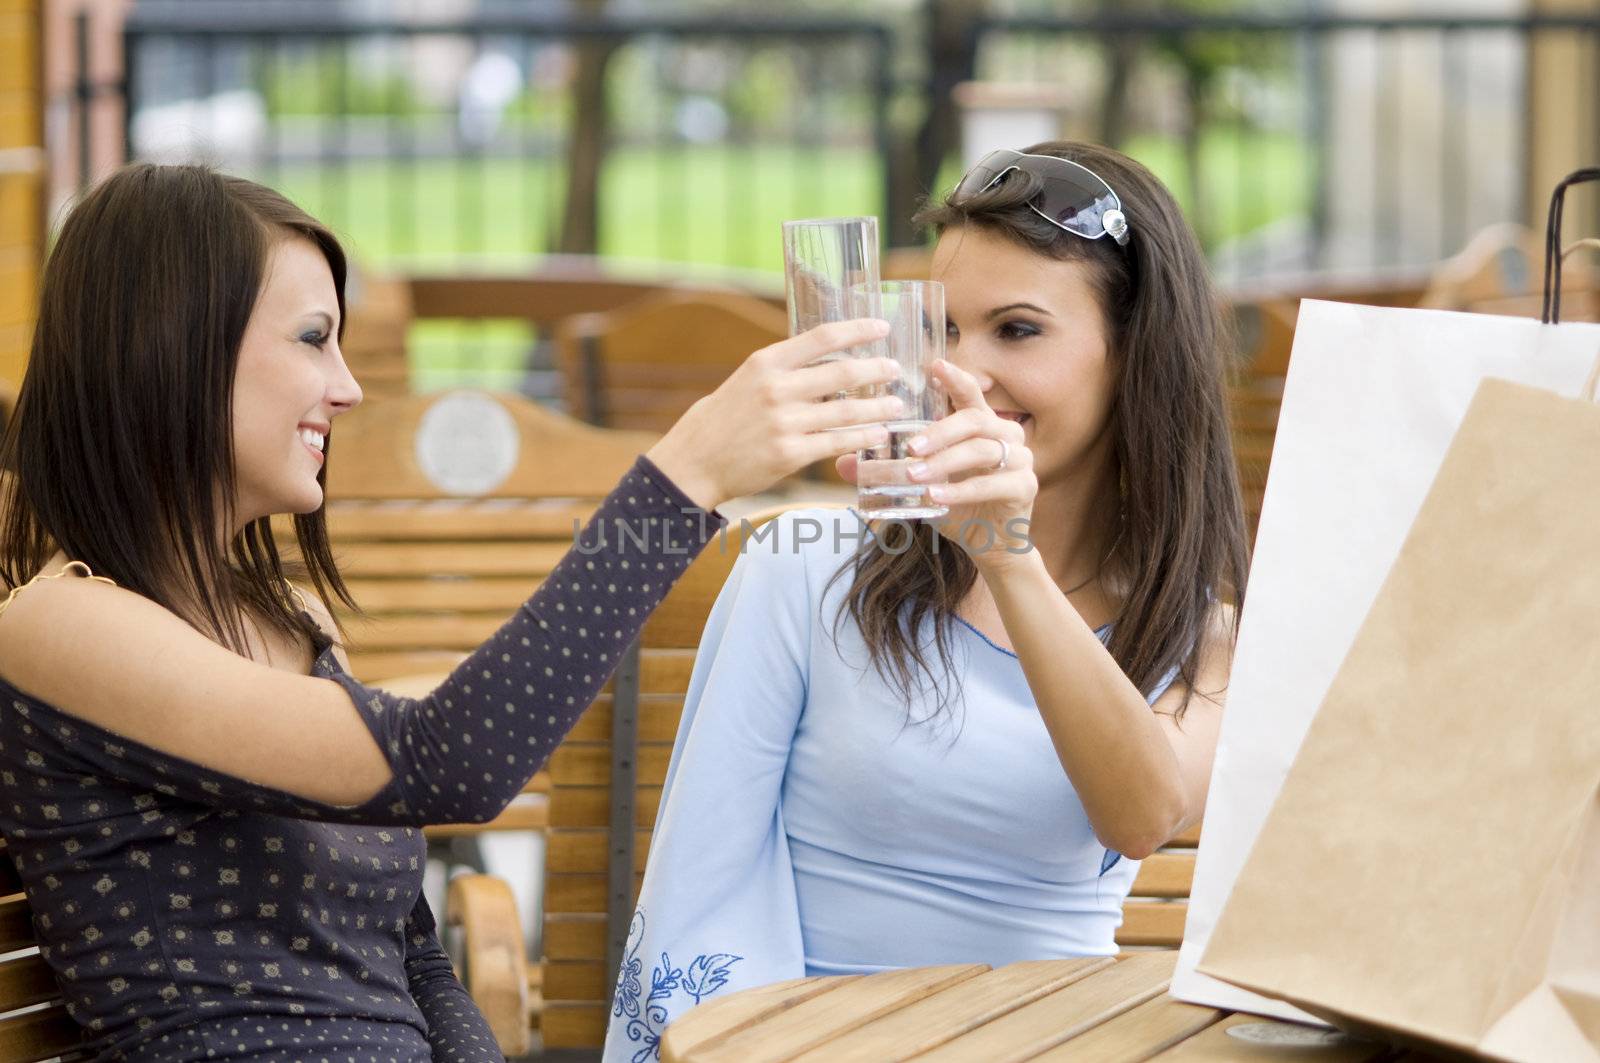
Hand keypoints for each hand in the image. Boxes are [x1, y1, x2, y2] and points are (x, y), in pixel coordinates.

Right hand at [647, 319, 903, 509]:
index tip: (882, 327)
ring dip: (878, 407)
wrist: (695, 460)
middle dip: (877, 369)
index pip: (823, 337)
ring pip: (846, 410)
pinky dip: (863, 438)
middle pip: (843, 372)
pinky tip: (878, 435)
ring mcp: (784, 423)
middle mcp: (777, 389)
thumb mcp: (750, 379)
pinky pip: (838, 443)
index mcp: (767, 362)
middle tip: (896, 370)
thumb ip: (787, 369)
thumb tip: (832, 359)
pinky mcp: (790, 454)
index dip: (858, 330)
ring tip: (896, 406)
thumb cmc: (726, 417)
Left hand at [837, 358, 1035, 564]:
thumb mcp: (922, 484)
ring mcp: (1021, 460)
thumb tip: (841, 465)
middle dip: (939, 431)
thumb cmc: (957, 506)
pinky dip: (961, 490)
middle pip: (975, 420)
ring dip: (945, 461)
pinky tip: (936, 496)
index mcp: (983, 424)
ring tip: (915, 474)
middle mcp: (1006, 435)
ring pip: (982, 450)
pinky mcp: (1025, 487)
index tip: (934, 365)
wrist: (991, 545)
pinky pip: (992, 484)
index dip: (955, 378)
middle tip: (909, 447)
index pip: (971, 393)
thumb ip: (888, 471)